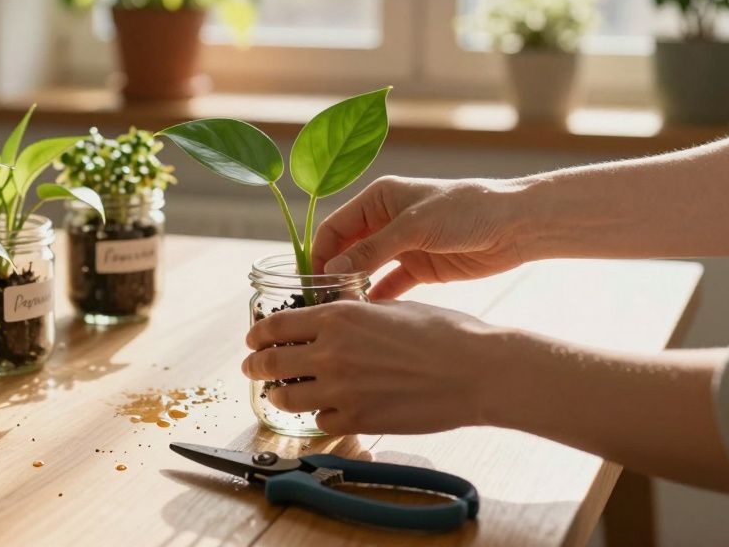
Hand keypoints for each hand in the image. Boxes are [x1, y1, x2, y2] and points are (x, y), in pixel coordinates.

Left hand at [242, 299, 496, 434]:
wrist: (475, 371)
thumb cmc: (444, 333)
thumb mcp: (390, 307)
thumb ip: (354, 314)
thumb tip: (334, 318)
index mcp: (337, 317)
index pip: (276, 326)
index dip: (258, 334)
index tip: (253, 339)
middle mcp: (330, 353)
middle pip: (270, 363)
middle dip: (256, 366)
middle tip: (253, 369)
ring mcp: (341, 390)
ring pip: (287, 399)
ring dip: (280, 396)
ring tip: (280, 395)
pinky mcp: (357, 421)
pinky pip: (321, 422)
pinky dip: (322, 416)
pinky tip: (329, 411)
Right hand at [312, 176, 527, 297]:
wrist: (515, 225)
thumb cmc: (465, 210)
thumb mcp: (414, 227)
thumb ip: (373, 249)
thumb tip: (333, 271)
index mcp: (379, 199)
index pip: (335, 228)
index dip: (320, 253)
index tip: (308, 282)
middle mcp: (386, 222)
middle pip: (347, 251)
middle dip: (333, 275)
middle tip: (321, 305)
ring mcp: (403, 247)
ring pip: (367, 272)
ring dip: (354, 291)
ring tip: (342, 316)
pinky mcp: (421, 269)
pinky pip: (391, 287)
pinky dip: (379, 300)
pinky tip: (369, 318)